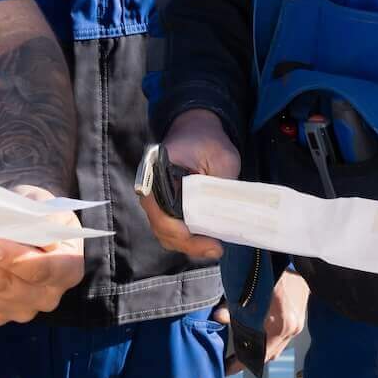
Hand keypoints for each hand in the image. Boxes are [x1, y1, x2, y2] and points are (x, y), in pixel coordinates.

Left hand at [0, 187, 84, 325]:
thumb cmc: (38, 216)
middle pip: (6, 284)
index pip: (42, 269)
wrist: (31, 234)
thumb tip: (7, 216)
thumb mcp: (43, 205)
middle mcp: (46, 297)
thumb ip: (32, 213)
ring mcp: (20, 310)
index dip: (15, 260)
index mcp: (67, 268)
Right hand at [138, 109, 241, 259]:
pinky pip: (172, 230)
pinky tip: (207, 241)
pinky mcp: (168, 208)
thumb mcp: (221, 158)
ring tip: (213, 247)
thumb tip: (227, 219)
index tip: (196, 236)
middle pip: (160, 225)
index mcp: (156, 171)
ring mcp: (158, 200)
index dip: (174, 228)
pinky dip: (188, 240)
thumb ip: (221, 187)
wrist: (198, 130)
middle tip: (215, 248)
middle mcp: (150, 188)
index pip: (157, 207)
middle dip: (186, 242)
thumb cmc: (207, 140)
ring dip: (188, 245)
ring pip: (166, 233)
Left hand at [212, 269, 309, 373]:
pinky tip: (255, 339)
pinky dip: (268, 341)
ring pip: (276, 348)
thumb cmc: (270, 270)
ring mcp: (297, 325)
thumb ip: (234, 306)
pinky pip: (282, 339)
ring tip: (240, 353)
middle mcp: (291, 328)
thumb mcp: (247, 287)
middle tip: (230, 363)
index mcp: (280, 322)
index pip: (259, 353)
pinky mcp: (298, 320)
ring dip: (259, 351)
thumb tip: (218, 317)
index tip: (227, 369)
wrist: (297, 257)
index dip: (242, 362)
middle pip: (268, 354)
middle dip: (249, 360)